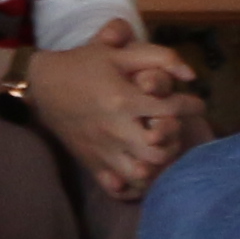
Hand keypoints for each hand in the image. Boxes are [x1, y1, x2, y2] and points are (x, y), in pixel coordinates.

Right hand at [20, 24, 202, 199]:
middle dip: (175, 139)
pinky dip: (135, 184)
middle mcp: (115, 130)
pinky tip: (141, 169)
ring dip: (158, 164)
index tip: (197, 104)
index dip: (191, 106)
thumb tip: (190, 74)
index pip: (171, 109)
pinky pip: (119, 187)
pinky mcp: (92, 164)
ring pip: (142, 174)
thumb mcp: (119, 51)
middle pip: (160, 150)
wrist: (42, 86)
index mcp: (124, 100)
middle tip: (177, 129)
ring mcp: (103, 151)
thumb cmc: (84, 64)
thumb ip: (158, 57)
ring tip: (161, 149)